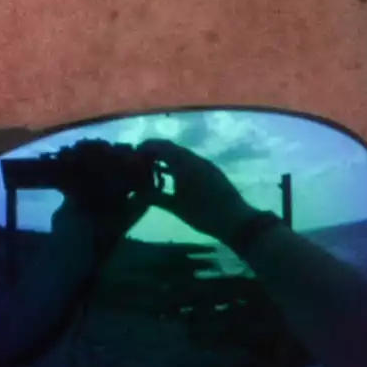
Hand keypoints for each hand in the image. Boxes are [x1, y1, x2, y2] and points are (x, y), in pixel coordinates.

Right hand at [140, 142, 268, 249]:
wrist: (235, 220)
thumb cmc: (204, 214)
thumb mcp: (177, 207)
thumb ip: (156, 196)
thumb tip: (138, 191)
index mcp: (184, 163)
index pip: (160, 146)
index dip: (144, 148)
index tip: (131, 156)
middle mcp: (193, 158)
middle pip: (169, 148)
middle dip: (153, 152)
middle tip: (138, 164)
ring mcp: (203, 163)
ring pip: (180, 154)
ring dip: (165, 158)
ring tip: (151, 171)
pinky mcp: (210, 171)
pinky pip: (189, 161)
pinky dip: (176, 165)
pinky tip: (170, 177)